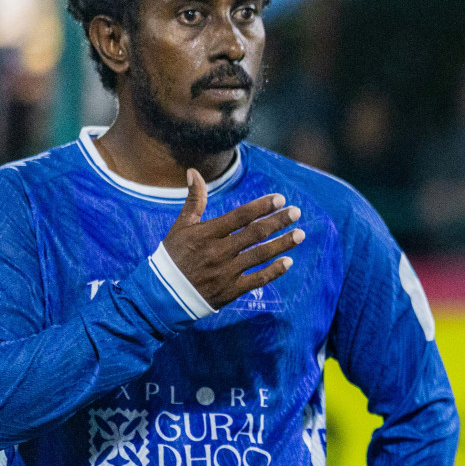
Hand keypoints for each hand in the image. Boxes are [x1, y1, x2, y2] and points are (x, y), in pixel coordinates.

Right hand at [162, 168, 302, 308]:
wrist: (164, 294)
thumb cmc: (174, 255)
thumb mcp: (181, 226)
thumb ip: (193, 200)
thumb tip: (193, 171)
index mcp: (206, 234)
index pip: (239, 217)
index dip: (261, 207)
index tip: (280, 198)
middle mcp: (218, 252)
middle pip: (254, 234)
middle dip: (278, 222)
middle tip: (297, 212)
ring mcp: (226, 272)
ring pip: (260, 255)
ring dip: (282, 244)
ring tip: (300, 234)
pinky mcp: (231, 290)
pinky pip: (257, 280)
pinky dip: (274, 271)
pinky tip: (289, 262)